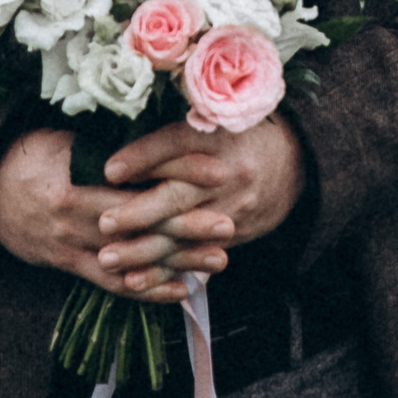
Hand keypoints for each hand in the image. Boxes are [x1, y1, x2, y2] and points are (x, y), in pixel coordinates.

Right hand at [0, 127, 229, 301]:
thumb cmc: (29, 154)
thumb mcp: (64, 138)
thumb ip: (106, 140)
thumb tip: (156, 126)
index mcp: (78, 173)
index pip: (139, 174)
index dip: (180, 172)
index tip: (217, 170)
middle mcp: (77, 212)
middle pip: (141, 220)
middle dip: (188, 223)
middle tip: (228, 224)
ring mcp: (72, 242)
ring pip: (133, 255)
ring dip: (177, 260)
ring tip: (218, 259)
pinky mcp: (67, 264)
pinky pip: (111, 283)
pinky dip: (148, 288)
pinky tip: (179, 290)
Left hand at [95, 116, 304, 290]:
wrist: (294, 163)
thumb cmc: (238, 132)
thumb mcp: (215, 116)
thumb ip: (173, 125)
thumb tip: (116, 134)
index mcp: (219, 135)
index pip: (178, 144)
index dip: (144, 156)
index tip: (108, 168)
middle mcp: (226, 173)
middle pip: (179, 194)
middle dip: (139, 212)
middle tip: (103, 223)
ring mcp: (231, 208)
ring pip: (182, 233)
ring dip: (143, 249)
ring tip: (107, 258)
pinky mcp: (233, 234)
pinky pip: (193, 256)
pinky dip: (162, 271)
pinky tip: (134, 281)